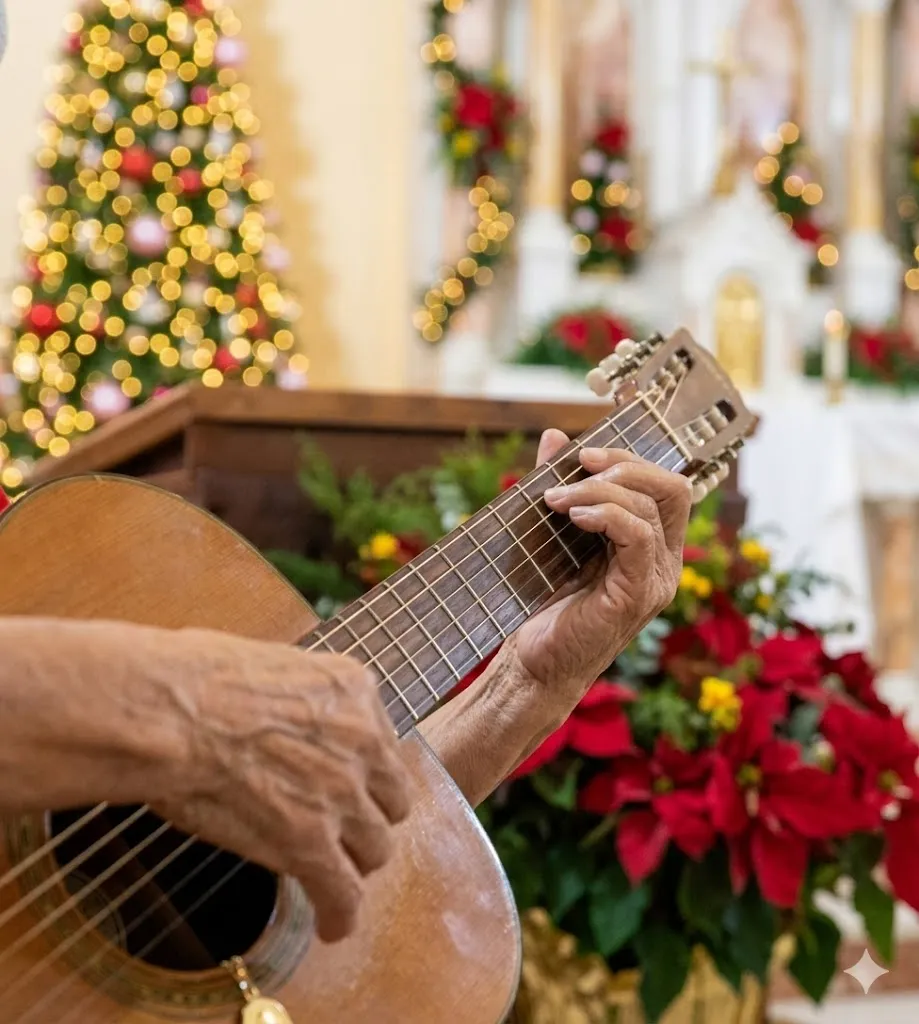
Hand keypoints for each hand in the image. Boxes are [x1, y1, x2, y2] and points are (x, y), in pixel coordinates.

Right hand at [153, 634, 411, 943]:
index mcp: (352, 689)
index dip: (361, 768)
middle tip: (340, 826)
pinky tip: (330, 925)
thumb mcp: (269, 662)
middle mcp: (362, 740)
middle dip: (367, 813)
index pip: (380, 742)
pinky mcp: (312, 844)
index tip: (345, 780)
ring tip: (332, 873)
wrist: (168, 712)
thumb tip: (279, 713)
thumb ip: (296, 694)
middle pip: (389, 797)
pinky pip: (342, 893)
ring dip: (354, 860)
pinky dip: (339, 913)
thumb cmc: (192, 676)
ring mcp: (342, 794)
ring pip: (374, 846)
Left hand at [509, 430, 691, 707]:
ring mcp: (655, 579)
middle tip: (577, 467)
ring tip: (555, 500)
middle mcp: (664, 561)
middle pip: (672, 487)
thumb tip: (555, 436)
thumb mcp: (552, 534)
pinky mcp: (637, 595)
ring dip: (599, 491)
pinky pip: (637, 536)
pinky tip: (574, 516)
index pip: (665, 485)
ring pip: (652, 507)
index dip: (630, 459)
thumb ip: (561, 486)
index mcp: (653, 545)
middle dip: (624, 465)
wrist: (533, 663)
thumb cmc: (544, 602)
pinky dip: (607, 515)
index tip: (582, 454)